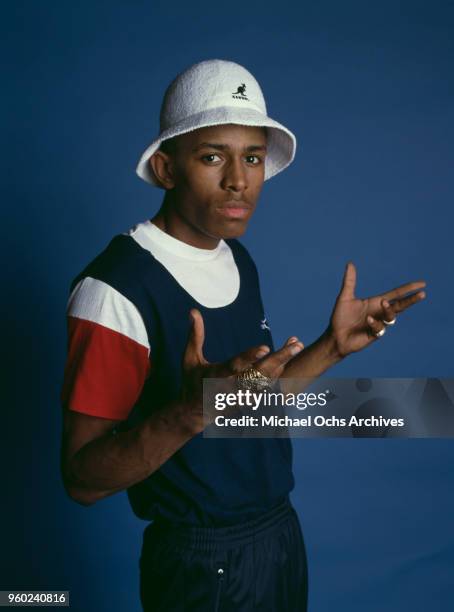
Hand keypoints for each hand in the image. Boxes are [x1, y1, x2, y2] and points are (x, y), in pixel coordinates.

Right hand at [180, 309, 303, 433]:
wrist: (194, 414)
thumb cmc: (191, 382)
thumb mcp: (189, 359)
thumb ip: (195, 335)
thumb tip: (193, 311)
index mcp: (217, 376)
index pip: (236, 365)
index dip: (250, 357)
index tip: (265, 348)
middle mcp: (233, 386)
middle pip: (261, 373)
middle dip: (280, 358)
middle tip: (297, 345)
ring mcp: (244, 395)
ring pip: (268, 380)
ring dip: (283, 364)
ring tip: (296, 345)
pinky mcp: (250, 400)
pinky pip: (269, 387)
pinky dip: (279, 373)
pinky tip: (288, 359)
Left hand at [327, 262, 425, 357]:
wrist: (334, 336)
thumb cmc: (340, 318)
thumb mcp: (345, 297)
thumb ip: (350, 281)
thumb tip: (350, 263)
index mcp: (376, 302)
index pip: (396, 294)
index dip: (409, 289)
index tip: (422, 284)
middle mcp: (380, 313)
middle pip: (400, 305)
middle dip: (411, 300)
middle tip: (422, 294)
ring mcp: (379, 324)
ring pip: (392, 316)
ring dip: (389, 310)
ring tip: (384, 303)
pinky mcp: (374, 335)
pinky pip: (380, 328)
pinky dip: (375, 323)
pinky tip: (367, 320)